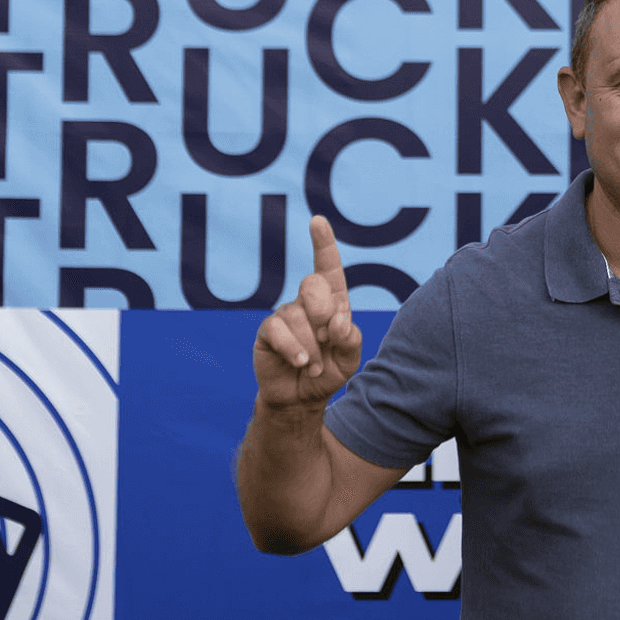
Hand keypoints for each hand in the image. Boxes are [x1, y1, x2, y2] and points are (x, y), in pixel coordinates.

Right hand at [253, 217, 360, 408]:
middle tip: (326, 339)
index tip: (317, 221)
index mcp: (332, 302)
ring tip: (314, 366)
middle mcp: (307, 303)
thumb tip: (338, 320)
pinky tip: (300, 363)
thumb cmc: (328, 373)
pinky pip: (278, 330)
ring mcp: (285, 315)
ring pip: (298, 316)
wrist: (301, 398)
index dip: (323, 244)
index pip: (328, 267)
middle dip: (324, 313)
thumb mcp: (350, 360)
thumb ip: (351, 339)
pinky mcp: (268, 332)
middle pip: (313, 285)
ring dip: (312, 347)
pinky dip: (294, 349)